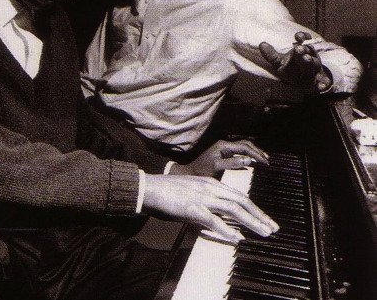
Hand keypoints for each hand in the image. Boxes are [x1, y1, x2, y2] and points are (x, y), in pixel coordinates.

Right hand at [143, 174, 278, 241]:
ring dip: (251, 222)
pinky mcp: (192, 208)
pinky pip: (214, 220)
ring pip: (233, 209)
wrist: (149, 187)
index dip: (254, 207)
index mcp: (210, 183)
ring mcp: (201, 197)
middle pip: (241, 200)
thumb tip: (220, 217)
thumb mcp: (192, 191)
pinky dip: (227, 230)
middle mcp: (209, 188)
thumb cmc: (168, 191)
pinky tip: (237, 238)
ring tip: (263, 232)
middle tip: (272, 227)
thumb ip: (207, 200)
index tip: (265, 218)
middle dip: (259, 214)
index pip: (238, 195)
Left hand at [171, 137, 269, 176]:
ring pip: (243, 147)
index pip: (244, 147)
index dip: (256, 154)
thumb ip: (232, 163)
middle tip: (267, 161)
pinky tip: (253, 162)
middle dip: (257, 151)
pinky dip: (248, 156)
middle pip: (245, 144)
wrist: (190, 172)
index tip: (266, 162)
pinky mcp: (224, 155)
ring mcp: (224, 149)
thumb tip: (248, 161)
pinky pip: (239, 152)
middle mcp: (225, 145)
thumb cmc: (201, 170)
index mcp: (223, 145)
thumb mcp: (217, 167)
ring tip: (263, 160)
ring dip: (253, 152)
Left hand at [259, 31, 331, 91]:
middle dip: (303, 50)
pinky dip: (323, 84)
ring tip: (306, 59)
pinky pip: (323, 82)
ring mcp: (316, 69)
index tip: (297, 37)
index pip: (303, 41)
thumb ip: (271, 55)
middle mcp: (310, 58)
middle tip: (298, 49)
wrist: (307, 82)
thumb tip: (261, 44)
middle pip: (308, 52)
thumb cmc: (292, 68)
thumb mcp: (280, 62)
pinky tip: (321, 87)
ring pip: (315, 63)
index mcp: (302, 51)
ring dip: (311, 61)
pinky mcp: (320, 81)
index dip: (302, 37)